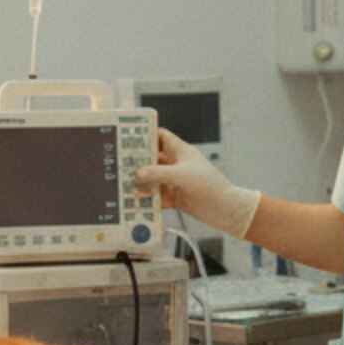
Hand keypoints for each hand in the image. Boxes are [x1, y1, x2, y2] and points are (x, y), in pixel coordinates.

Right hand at [133, 130, 260, 238]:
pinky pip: (157, 196)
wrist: (224, 209)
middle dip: (138, 162)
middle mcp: (176, 165)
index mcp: (180, 152)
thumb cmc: (209, 185)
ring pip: (152, 179)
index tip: (128, 137)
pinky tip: (136, 202)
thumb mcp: (181, 175)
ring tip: (122, 185)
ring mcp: (175, 181)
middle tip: (119, 164)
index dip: (146, 135)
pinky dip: (148, 199)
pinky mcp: (175, 197)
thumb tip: (138, 173)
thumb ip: (158, 173)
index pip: (161, 137)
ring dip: (141, 183)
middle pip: (152, 159)